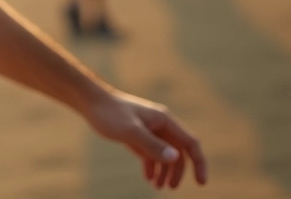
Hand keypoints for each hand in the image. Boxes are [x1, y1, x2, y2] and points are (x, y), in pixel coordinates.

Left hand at [86, 91, 206, 189]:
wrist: (90, 102)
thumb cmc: (109, 113)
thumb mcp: (130, 131)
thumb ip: (152, 145)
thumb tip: (175, 158)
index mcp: (164, 120)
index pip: (190, 143)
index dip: (199, 163)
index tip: (200, 183)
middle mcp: (160, 125)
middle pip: (179, 152)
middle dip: (177, 171)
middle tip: (170, 188)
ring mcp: (149, 130)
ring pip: (165, 154)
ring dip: (164, 171)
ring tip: (158, 187)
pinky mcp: (138, 134)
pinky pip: (151, 153)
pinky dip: (152, 166)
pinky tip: (148, 178)